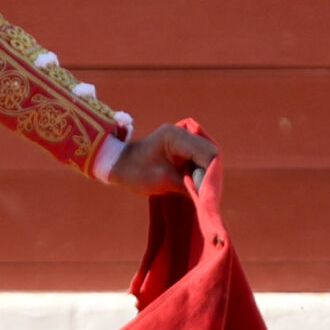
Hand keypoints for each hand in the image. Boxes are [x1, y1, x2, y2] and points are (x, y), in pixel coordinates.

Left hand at [104, 122, 219, 194]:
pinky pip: (199, 157)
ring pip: (207, 155)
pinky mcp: (183, 144)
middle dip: (211, 173)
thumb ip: (188, 186)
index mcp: (175, 136)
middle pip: (210, 153)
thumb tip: (208, 197)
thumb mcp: (163, 182)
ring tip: (202, 190)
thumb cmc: (135, 172)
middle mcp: (182, 132)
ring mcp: (183, 137)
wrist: (118, 164)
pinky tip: (197, 183)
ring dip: (206, 173)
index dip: (210, 174)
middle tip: (207, 192)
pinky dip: (200, 170)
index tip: (209, 192)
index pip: (207, 153)